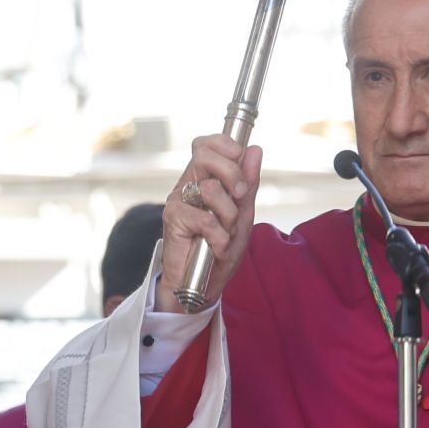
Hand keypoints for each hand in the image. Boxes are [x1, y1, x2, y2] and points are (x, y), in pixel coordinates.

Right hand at [155, 134, 263, 312]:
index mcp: (203, 179)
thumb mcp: (243, 214)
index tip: (240, 155)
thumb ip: (248, 183)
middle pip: (204, 154)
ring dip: (228, 215)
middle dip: (232, 173)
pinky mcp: (173, 219)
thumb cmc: (219, 249)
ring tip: (227, 233)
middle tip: (240, 196)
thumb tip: (255, 149)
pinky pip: (206, 219)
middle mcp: (188, 184)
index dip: (223, 143)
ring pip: (210, 188)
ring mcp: (178, 200)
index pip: (206, 144)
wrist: (200, 284)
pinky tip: (217, 248)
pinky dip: (220, 237)